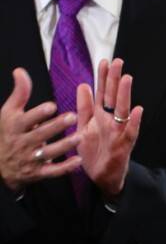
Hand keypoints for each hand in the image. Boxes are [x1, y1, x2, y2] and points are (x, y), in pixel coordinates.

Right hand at [0, 68, 82, 193]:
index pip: (26, 119)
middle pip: (40, 135)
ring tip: (79, 137)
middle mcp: (22, 143)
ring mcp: (31, 159)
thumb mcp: (9, 112)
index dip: (38, 114)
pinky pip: (53, 171)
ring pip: (48, 153)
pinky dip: (65, 167)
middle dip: (56, 126)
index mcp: (15, 127)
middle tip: (73, 116)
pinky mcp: (38, 172)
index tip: (52, 106)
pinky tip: (78, 161)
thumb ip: (19, 93)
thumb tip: (20, 71)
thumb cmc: (9, 133)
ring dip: (64, 145)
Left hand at [73, 58, 142, 197]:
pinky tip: (138, 111)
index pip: (102, 93)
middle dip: (114, 80)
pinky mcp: (124, 147)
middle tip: (117, 62)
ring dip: (125, 95)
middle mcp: (112, 122)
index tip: (103, 61)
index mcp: (101, 117)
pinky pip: (131, 133)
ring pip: (123, 111)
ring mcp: (119, 133)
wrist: (101, 177)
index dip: (102, 78)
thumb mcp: (83, 128)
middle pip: (113, 97)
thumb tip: (83, 85)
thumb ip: (83, 108)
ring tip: (127, 79)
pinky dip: (135, 123)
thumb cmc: (94, 153)